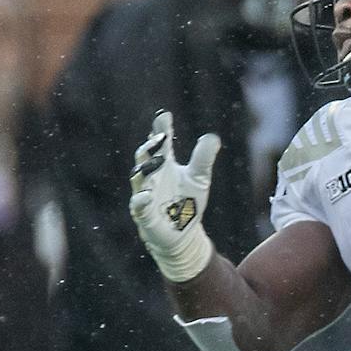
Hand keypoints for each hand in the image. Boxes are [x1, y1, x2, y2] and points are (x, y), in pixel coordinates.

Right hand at [128, 110, 219, 283]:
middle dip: (151, 147)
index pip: (161, 144)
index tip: (164, 115)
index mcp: (164, 165)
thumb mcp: (200, 178)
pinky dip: (141, 199)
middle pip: (146, 157)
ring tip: (156, 160)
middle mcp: (151, 177)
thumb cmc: (188, 203)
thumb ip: (203, 158)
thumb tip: (212, 137)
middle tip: (160, 137)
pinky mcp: (144, 215)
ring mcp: (145, 194)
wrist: (184, 234)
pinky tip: (148, 194)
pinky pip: (138, 206)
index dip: (161, 130)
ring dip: (146, 169)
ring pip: (139, 179)